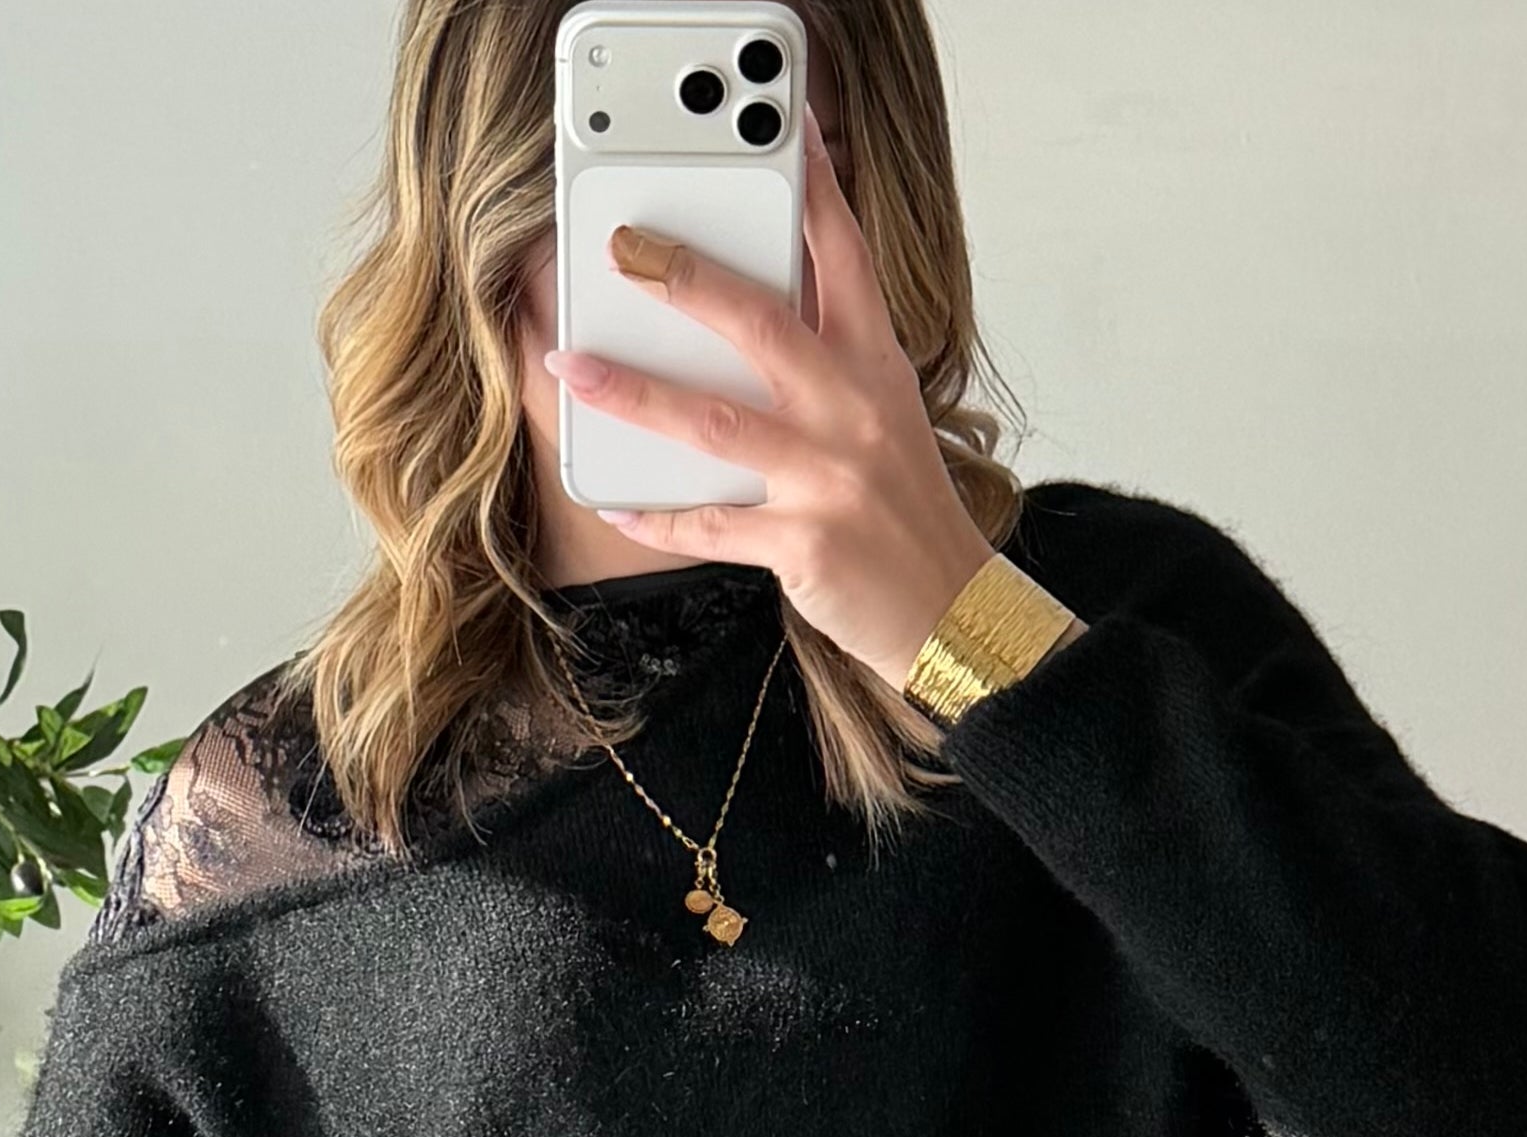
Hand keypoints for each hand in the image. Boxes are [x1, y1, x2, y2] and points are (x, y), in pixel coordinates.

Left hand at [548, 106, 995, 690]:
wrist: (952, 612)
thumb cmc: (907, 513)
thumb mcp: (887, 417)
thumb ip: (832, 365)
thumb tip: (755, 321)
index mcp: (877, 367)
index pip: (846, 257)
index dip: (814, 190)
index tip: (785, 136)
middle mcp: (853, 411)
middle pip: (760, 324)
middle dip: (685, 280)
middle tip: (627, 251)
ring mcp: (828, 477)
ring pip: (714, 420)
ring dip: (635, 391)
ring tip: (574, 364)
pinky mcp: (803, 543)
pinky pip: (710, 523)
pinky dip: (658, 515)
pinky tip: (617, 502)